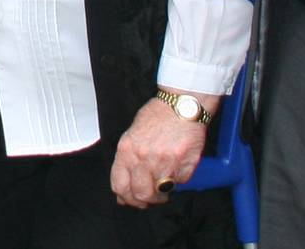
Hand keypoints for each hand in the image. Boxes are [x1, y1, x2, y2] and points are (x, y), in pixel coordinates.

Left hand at [110, 90, 214, 207]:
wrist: (182, 104)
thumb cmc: (158, 115)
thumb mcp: (133, 134)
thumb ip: (128, 159)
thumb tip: (124, 185)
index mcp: (127, 150)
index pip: (120, 185)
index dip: (126, 197)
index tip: (131, 199)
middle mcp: (144, 158)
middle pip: (141, 194)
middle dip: (145, 200)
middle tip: (151, 197)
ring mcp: (165, 162)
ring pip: (161, 192)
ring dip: (163, 193)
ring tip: (165, 184)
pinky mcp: (184, 165)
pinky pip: (181, 183)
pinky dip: (179, 179)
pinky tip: (178, 166)